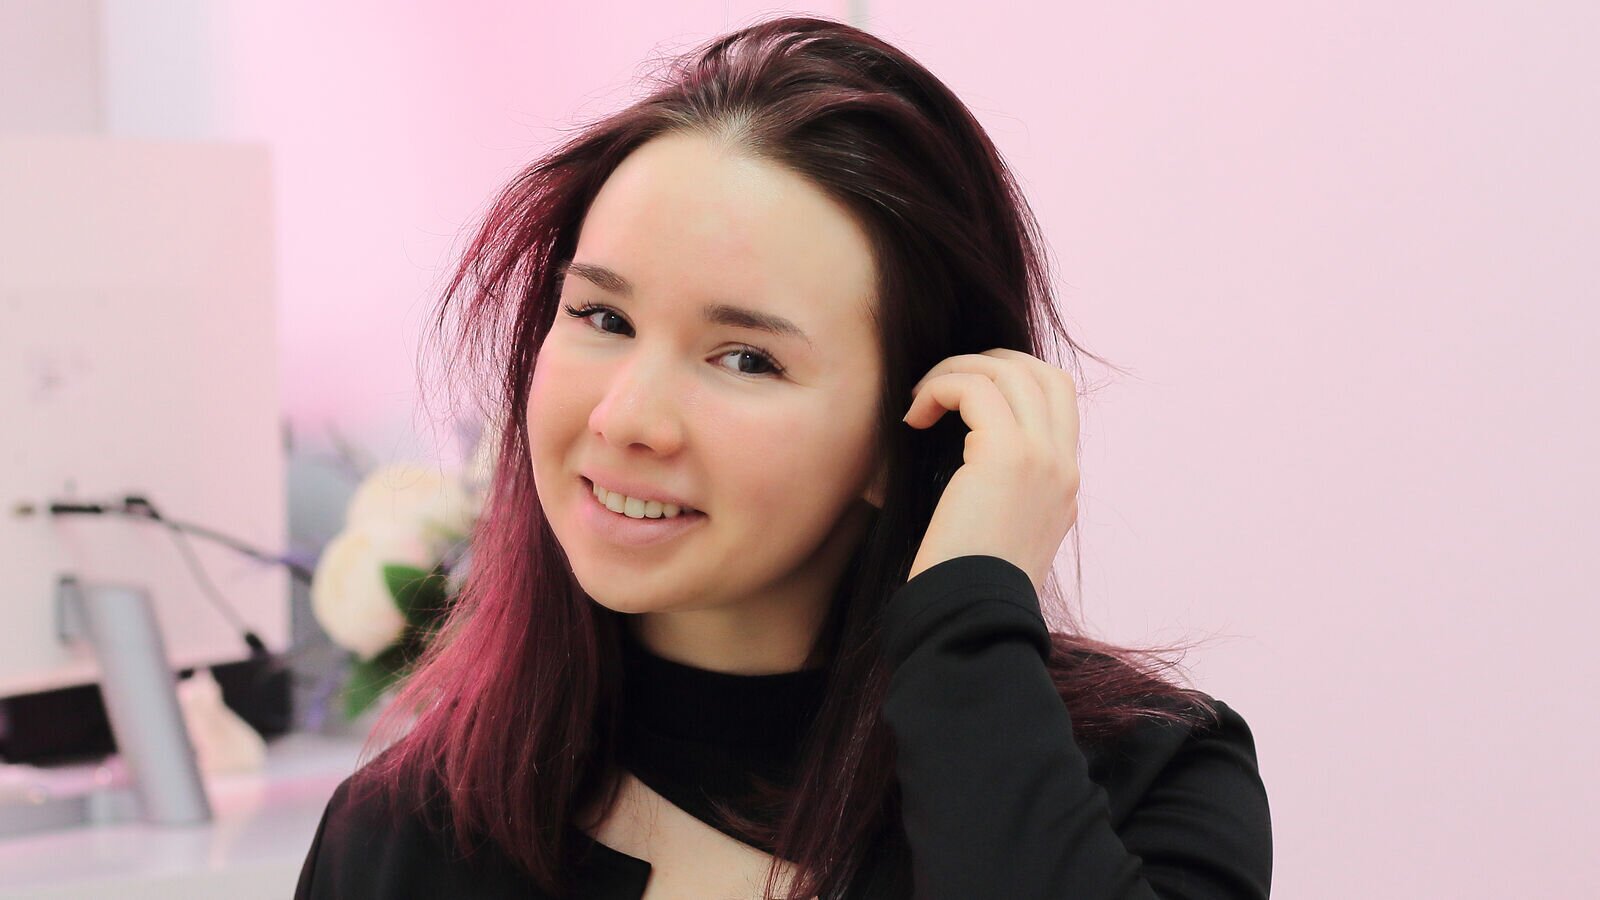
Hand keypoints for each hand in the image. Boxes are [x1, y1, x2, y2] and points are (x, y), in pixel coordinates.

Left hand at [901, 348, 1080, 594]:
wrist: (972, 620)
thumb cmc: (965, 587)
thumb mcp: (996, 535)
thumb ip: (997, 494)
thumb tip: (962, 463)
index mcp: (1063, 485)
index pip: (1057, 401)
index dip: (1011, 381)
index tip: (963, 397)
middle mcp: (1063, 467)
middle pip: (1043, 373)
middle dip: (988, 363)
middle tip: (941, 384)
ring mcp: (1044, 458)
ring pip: (1007, 371)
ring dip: (955, 372)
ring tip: (919, 400)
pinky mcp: (1009, 455)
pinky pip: (974, 388)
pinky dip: (939, 388)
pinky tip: (912, 418)